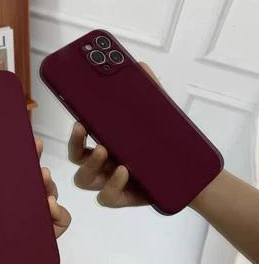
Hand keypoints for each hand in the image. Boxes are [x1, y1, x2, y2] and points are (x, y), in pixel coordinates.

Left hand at [0, 136, 70, 263]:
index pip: (3, 165)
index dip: (11, 146)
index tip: (13, 131)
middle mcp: (9, 204)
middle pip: (28, 175)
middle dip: (34, 159)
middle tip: (34, 148)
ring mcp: (25, 221)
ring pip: (47, 193)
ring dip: (49, 184)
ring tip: (42, 180)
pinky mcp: (38, 240)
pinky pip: (58, 222)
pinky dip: (59, 214)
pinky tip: (48, 210)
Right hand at [68, 62, 158, 207]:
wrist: (190, 173)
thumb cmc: (165, 144)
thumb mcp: (156, 116)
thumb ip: (147, 92)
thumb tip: (139, 66)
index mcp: (106, 143)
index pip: (80, 138)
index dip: (73, 130)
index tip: (78, 118)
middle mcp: (103, 163)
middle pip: (76, 159)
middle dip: (74, 144)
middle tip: (84, 127)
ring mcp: (110, 182)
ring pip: (84, 179)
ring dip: (90, 164)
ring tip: (104, 149)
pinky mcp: (122, 198)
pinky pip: (106, 197)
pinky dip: (111, 185)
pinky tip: (123, 170)